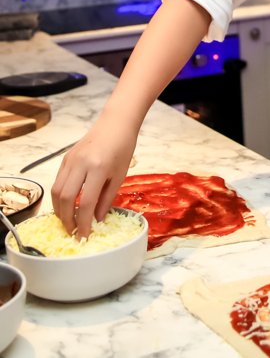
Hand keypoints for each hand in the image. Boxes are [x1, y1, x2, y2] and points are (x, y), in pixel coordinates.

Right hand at [51, 114, 137, 237]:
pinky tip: (66, 205)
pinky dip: (58, 197)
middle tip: (72, 232)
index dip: (83, 223)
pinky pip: (57, 181)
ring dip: (59, 210)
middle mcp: (80, 164)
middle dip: (66, 220)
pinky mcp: (65, 158)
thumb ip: (107, 199)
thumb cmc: (123, 147)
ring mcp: (70, 160)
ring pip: (55, 191)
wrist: (115, 123)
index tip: (83, 236)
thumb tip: (96, 220)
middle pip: (64, 199)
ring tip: (68, 221)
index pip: (85, 203)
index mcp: (98, 168)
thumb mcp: (120, 175)